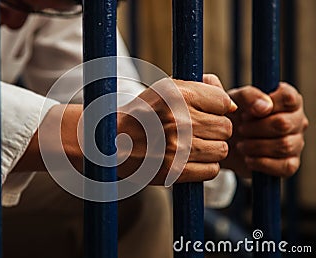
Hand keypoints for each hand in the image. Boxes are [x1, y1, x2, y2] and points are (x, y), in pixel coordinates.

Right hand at [118, 75, 235, 183]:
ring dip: (211, 150)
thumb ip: (201, 88)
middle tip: (198, 131)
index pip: (223, 102)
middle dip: (215, 130)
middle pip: (226, 128)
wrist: (112, 141)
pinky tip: (190, 160)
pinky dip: (205, 167)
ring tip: (193, 146)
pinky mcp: (175, 171)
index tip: (205, 112)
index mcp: (179, 96)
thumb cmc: (143, 113)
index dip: (217, 109)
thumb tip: (232, 104)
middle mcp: (180, 120)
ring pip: (221, 150)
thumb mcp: (165, 90)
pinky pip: (212, 170)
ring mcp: (178, 148)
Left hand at [222, 82, 308, 176]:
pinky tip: (248, 158)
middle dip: (256, 128)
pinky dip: (262, 163)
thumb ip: (248, 96)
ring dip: (256, 146)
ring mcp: (296, 142)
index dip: (265, 106)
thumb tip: (265, 107)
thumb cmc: (232, 115)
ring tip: (241, 145)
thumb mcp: (234, 99)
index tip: (246, 113)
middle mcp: (296, 120)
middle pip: (284, 124)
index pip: (288, 98)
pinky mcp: (290, 163)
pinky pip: (285, 166)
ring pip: (284, 145)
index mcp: (287, 99)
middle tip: (240, 129)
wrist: (221, 142)